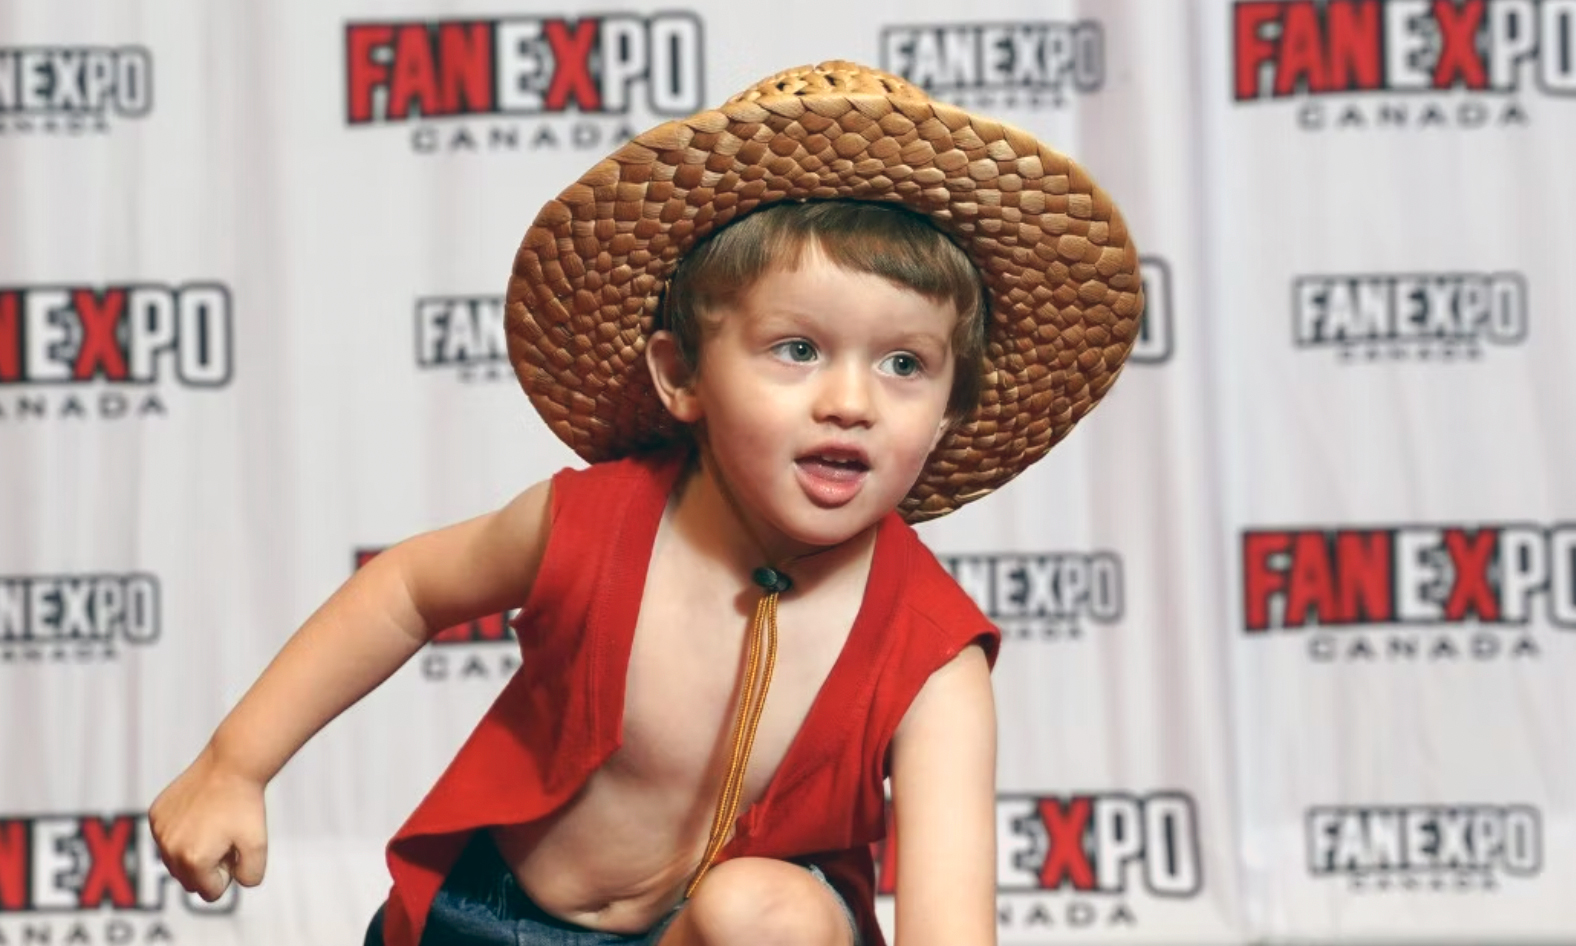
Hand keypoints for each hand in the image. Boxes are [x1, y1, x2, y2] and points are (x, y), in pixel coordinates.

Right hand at [148, 745, 267, 901]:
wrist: (230, 765)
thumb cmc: (245, 806)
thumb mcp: (259, 846)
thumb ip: (250, 876)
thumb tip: (233, 882)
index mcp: (194, 860)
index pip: (210, 892)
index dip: (228, 873)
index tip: (235, 849)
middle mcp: (170, 849)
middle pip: (188, 881)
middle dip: (208, 867)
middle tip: (225, 839)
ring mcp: (159, 831)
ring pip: (174, 862)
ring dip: (192, 853)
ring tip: (213, 826)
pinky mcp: (155, 815)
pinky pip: (166, 839)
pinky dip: (180, 834)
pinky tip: (198, 813)